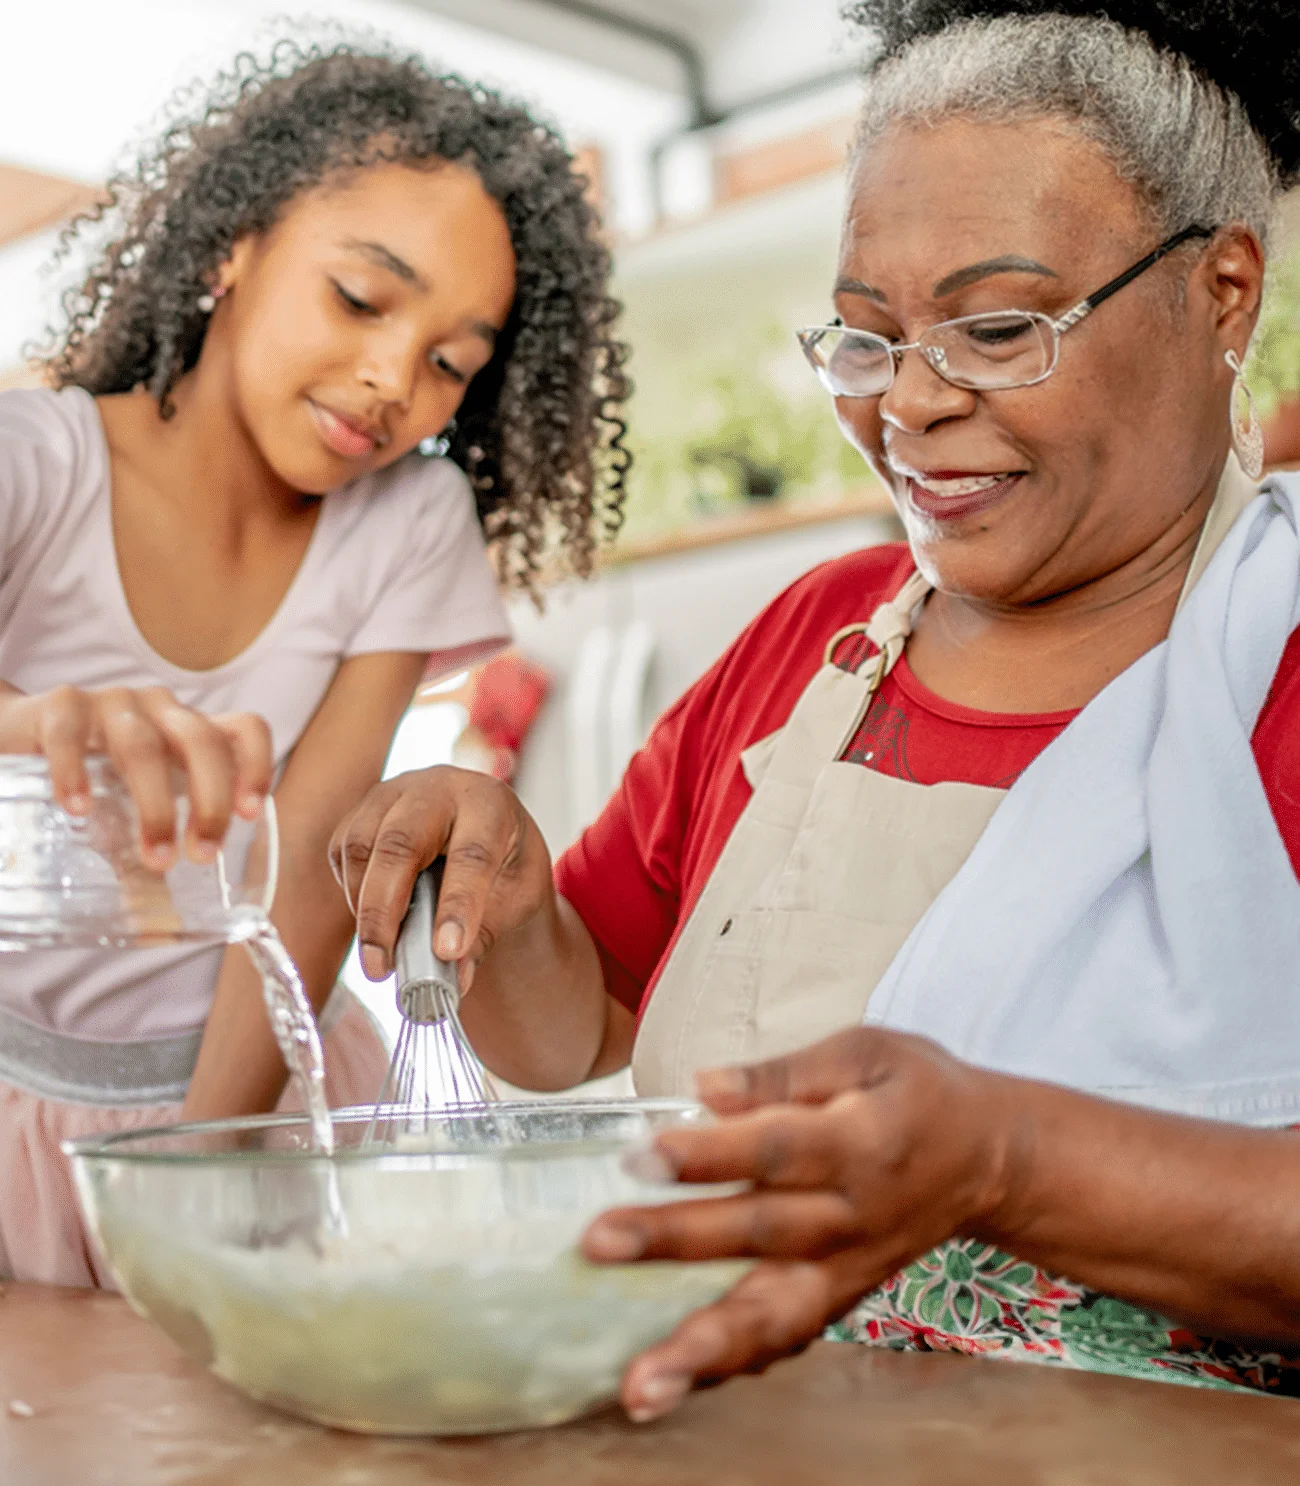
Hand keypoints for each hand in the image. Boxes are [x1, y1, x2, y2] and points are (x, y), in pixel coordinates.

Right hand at [0, 683, 271, 868]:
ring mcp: (112, 704)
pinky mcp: (60, 706)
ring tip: (154, 855)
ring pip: (143, 746)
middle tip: (201, 855)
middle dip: (210, 801)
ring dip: (155, 804)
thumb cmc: (92, 776)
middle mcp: (160, 711)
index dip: (257, 765)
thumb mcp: (128, 813)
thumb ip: (146, 855)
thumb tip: (161, 928)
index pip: (245, 729)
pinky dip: (74, 772)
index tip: (250, 814)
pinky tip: (77, 810)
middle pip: (202, 742)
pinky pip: (69, 733)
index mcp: (188, 733)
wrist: (16, 735)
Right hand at [328, 766, 554, 985]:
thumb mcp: (515, 898)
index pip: (472, 854)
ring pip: (361, 845)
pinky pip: (343, 851)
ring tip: (379, 954)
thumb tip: (453, 981)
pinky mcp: (363, 810)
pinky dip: (351, 892)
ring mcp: (395, 793)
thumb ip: (486, 936)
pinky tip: (373, 919)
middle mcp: (438, 788)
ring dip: (363, 906)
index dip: (458, 904)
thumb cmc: (505, 865)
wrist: (487, 833)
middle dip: (385, 910)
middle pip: (400, 842)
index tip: (448, 952)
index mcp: (489, 803)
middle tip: (381, 966)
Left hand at [581, 1027, 1024, 1421]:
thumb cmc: (918, 1091)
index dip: (705, 1153)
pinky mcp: (843, 1298)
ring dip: (703, 1353)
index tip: (637, 1155)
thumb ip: (784, 1072)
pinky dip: (735, 1367)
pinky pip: (788, 1339)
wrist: (990, 1158)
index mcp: (859, 1142)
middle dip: (674, 1242)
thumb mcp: (866, 1051)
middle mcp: (851, 1216)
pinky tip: (676, 1386)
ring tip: (640, 1385)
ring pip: (775, 1317)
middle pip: (757, 1234)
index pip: (772, 1148)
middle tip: (598, 1244)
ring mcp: (848, 1269)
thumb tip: (704, 1087)